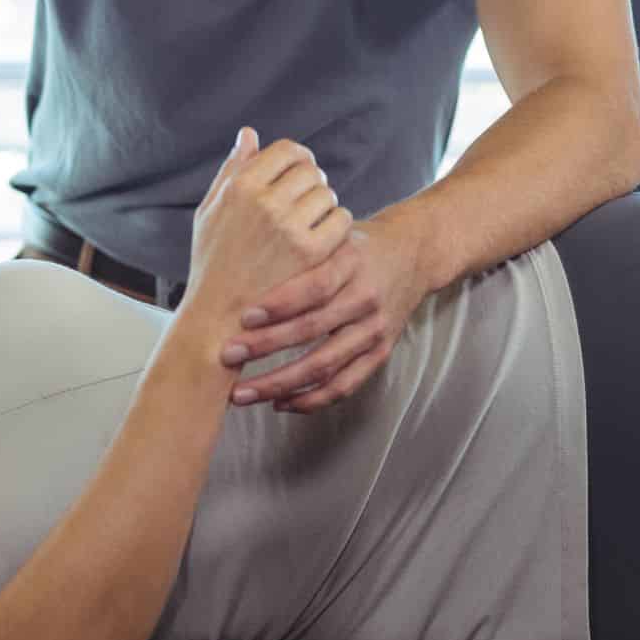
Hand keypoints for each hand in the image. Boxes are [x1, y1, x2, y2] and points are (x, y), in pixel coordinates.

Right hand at [181, 127, 354, 336]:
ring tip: (311, 223)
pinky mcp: (311, 253)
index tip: (299, 173)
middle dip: (312, 182)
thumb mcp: (210, 211)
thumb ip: (232, 169)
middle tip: (306, 202)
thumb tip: (249, 133)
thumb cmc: (212, 263)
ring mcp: (291, 228)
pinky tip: (324, 239)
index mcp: (241, 186)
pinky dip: (337, 226)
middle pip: (311, 171)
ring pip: (328, 195)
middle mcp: (266, 202)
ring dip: (324, 205)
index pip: (287, 150)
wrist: (219, 318)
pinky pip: (341, 220)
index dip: (298, 158)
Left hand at [220, 212, 432, 413]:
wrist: (413, 253)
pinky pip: (345, 385)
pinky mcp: (380, 353)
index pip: (315, 286)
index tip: (243, 317)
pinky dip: (311, 399)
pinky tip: (280, 403)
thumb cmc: (356, 245)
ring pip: (325, 365)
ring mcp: (375, 330)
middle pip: (314, 329)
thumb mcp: (332, 235)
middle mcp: (366, 298)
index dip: (280, 304)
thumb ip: (298, 253)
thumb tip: (241, 274)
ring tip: (242, 393)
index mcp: (351, 263)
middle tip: (227, 356)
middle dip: (266, 346)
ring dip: (281, 384)